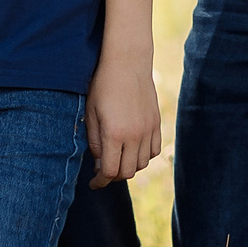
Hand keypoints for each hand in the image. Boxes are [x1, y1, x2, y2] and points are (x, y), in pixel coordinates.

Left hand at [85, 52, 161, 185]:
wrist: (128, 63)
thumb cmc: (103, 85)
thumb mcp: (91, 113)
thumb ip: (94, 141)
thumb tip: (99, 163)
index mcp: (114, 134)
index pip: (109, 171)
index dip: (100, 182)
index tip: (93, 183)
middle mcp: (134, 136)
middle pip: (126, 172)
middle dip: (113, 176)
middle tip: (103, 171)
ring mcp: (148, 130)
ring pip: (142, 164)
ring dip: (129, 166)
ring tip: (118, 158)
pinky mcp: (156, 123)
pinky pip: (154, 151)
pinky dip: (143, 156)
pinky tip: (133, 149)